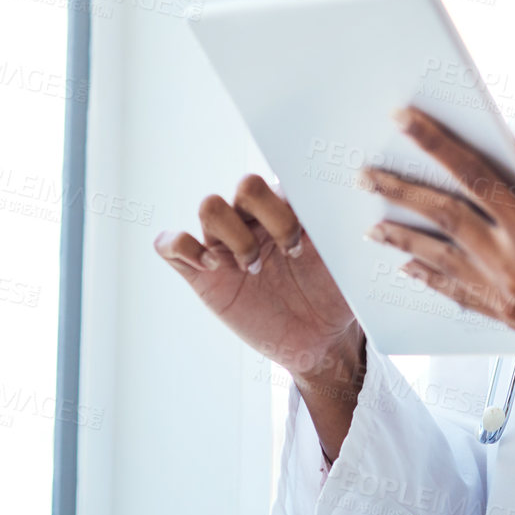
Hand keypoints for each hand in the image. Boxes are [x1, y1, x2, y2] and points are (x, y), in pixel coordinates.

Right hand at [154, 174, 363, 421]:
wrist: (320, 339)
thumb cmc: (334, 293)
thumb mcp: (346, 259)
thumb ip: (338, 227)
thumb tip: (344, 203)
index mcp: (288, 206)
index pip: (283, 175)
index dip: (293, 200)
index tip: (309, 237)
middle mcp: (254, 219)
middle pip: (245, 185)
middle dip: (270, 217)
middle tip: (289, 253)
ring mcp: (225, 244)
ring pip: (210, 205)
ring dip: (235, 236)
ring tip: (253, 269)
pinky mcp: (202, 275)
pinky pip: (169, 244)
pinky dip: (182, 247)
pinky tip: (213, 267)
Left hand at [360, 106, 514, 395]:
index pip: (474, 177)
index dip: (436, 144)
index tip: (404, 119)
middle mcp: (513, 267)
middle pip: (444, 217)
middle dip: (400, 192)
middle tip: (364, 174)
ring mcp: (507, 298)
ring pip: (440, 260)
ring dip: (402, 238)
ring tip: (370, 225)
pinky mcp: (509, 320)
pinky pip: (458, 295)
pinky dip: (430, 279)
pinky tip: (409, 269)